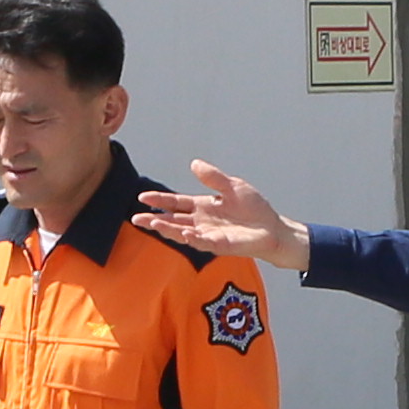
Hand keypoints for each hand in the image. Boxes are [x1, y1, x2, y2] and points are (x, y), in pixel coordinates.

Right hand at [137, 163, 313, 268]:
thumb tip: (194, 163)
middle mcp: (201, 221)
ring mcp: (208, 234)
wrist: (273, 228)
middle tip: (135, 218)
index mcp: (203, 205)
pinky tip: (184, 233)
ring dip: (167, 229)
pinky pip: (202, 242)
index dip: (159, 200)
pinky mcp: (219, 245)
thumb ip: (213, 177)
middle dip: (153, 220)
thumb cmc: (255, 209)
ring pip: (181, 232)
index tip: (142, 197)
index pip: (176, 203)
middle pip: (172, 220)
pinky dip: (192, 238)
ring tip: (152, 224)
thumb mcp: (233, 186)